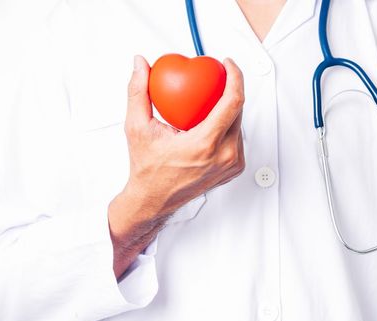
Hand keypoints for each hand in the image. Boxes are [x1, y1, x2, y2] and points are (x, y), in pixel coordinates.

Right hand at [107, 55, 244, 277]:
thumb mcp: (137, 127)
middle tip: (218, 75)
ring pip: (239, 124)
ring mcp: (231, 165)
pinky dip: (226, 125)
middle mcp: (224, 156)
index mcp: (205, 145)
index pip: (232, 102)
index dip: (235, 77)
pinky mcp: (233, 170)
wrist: (153, 199)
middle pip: (239, 110)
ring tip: (213, 95)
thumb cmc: (147, 168)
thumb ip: (138, 92)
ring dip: (229, 107)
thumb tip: (140, 64)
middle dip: (232, 88)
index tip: (227, 64)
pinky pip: (236, 139)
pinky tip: (212, 117)